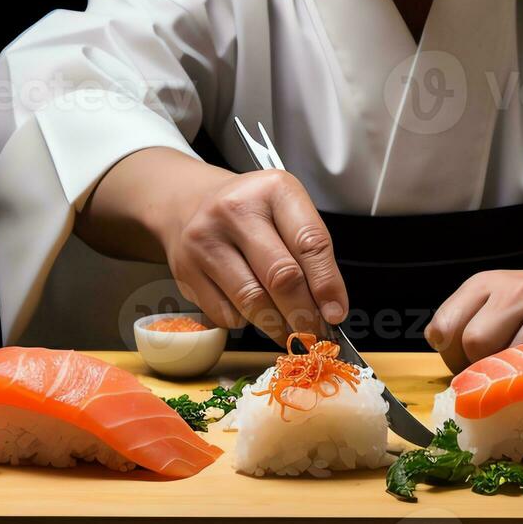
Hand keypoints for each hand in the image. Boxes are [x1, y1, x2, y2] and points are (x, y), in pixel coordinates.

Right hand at [159, 168, 348, 346]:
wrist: (191, 203)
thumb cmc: (252, 212)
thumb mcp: (287, 212)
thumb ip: (310, 252)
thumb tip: (328, 309)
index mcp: (273, 190)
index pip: (310, 243)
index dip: (327, 285)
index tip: (336, 313)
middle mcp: (235, 210)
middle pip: (281, 277)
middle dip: (305, 314)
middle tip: (317, 333)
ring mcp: (205, 240)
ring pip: (252, 301)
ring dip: (278, 325)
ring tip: (292, 332)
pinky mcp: (186, 270)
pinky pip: (225, 313)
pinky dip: (246, 322)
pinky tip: (255, 314)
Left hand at [424, 266, 522, 373]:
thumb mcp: (493, 299)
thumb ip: (463, 320)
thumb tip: (440, 349)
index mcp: (482, 283)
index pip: (445, 324)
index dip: (447, 351)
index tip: (460, 359)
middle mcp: (509, 290)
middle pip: (471, 341)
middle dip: (474, 365)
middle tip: (487, 369)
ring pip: (500, 356)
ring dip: (498, 373)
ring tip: (509, 369)